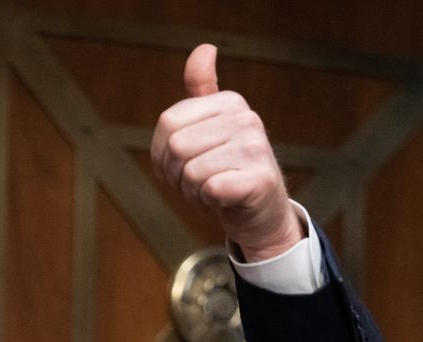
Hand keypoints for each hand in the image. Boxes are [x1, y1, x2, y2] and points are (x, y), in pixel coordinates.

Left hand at [150, 43, 303, 261]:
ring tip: (212, 191)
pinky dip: (208, 202)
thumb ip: (202, 89)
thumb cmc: (226, 171)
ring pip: (191, 172)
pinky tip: (224, 200)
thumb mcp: (211, 126)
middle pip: (177, 148)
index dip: (162, 154)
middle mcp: (246, 118)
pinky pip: (209, 188)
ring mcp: (256, 147)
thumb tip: (204, 48)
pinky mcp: (259, 178)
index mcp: (230, 101)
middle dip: (176, 176)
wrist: (260, 212)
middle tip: (197, 183)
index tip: (180, 165)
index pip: (167, 123)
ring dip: (192, 192)